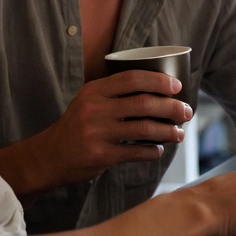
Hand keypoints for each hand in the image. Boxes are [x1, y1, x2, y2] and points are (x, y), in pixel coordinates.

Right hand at [3, 70, 192, 194]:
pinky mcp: (101, 155)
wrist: (49, 157)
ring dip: (168, 131)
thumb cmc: (76, 127)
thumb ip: (113, 94)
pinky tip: (159, 149)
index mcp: (94, 91)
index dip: (159, 81)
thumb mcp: (88, 102)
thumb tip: (157, 90)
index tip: (177, 87)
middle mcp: (95, 109)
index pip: (132, 78)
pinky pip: (136, 151)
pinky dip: (153, 151)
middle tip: (186, 112)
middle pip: (144, 103)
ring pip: (144, 128)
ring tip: (179, 133)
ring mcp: (98, 133)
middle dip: (171, 107)